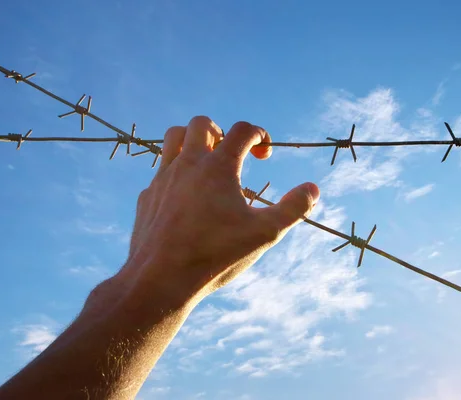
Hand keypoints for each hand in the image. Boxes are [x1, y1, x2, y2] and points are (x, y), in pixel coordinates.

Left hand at [117, 116, 319, 307]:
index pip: (242, 130)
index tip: (265, 153)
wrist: (161, 278)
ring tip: (207, 162)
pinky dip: (176, 172)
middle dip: (222, 132)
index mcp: (218, 168)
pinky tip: (186, 197)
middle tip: (232, 155)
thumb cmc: (217, 255)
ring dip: (193, 141)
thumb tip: (313, 189)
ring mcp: (163, 178)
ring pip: (174, 137)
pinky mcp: (147, 196)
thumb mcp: (266, 233)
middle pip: (202, 124)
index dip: (259, 134)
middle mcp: (188, 164)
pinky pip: (161, 170)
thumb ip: (293, 208)